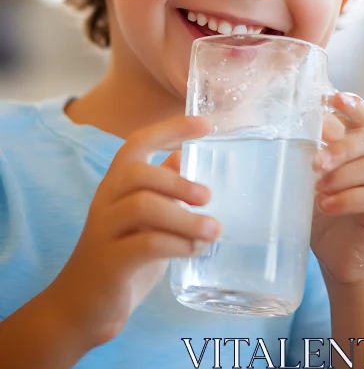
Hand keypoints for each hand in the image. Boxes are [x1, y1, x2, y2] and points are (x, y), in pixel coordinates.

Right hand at [46, 115, 220, 348]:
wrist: (80, 307)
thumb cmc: (120, 255)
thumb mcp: (144, 217)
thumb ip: (161, 188)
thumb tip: (185, 157)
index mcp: (116, 184)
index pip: (137, 143)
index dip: (170, 129)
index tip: (204, 124)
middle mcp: (106, 200)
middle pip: (137, 172)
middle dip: (178, 180)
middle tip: (208, 196)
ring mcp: (105, 231)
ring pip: (142, 206)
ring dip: (184, 217)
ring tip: (213, 230)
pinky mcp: (110, 263)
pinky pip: (145, 244)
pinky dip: (177, 244)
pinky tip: (195, 250)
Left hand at [310, 92, 363, 285]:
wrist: (337, 252)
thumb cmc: (321, 206)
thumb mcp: (310, 176)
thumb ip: (308, 153)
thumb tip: (286, 130)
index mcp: (358, 142)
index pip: (361, 114)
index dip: (350, 104)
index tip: (332, 99)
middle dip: (339, 147)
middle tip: (315, 163)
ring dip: (339, 176)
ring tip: (316, 190)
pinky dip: (346, 199)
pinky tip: (326, 206)